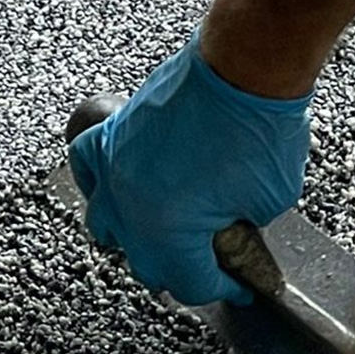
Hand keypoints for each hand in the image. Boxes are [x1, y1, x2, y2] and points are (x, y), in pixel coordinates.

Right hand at [68, 29, 311, 305]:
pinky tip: (119, 188)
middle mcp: (130, 202)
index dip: (221, 289)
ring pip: (104, 223)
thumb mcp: (268, 200)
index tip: (239, 287)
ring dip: (134, 236)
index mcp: (167, 228)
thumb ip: (239, 229)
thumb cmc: (259, 125)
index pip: (189, 282)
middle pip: (143, 261)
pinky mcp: (113, 133)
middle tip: (207, 266)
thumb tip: (228, 234)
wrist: (244, 64)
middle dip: (179, 269)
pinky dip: (98, 184)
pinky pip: (87, 168)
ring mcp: (115, 166)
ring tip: (162, 234)